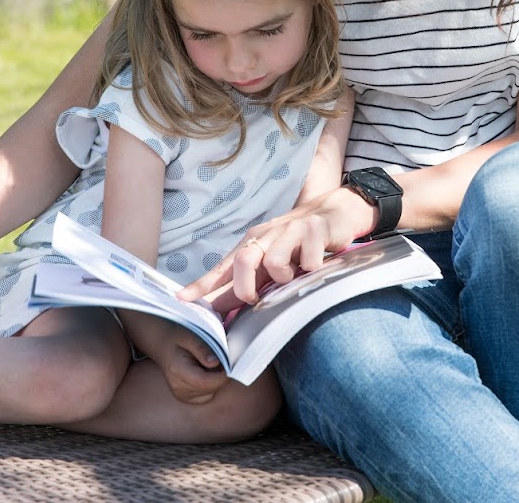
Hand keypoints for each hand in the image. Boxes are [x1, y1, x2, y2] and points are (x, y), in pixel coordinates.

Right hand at [118, 312, 227, 403]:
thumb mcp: (189, 335)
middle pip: (211, 388)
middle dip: (220, 374)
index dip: (223, 374)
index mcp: (178, 372)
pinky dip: (210, 384)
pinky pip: (206, 395)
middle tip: (217, 357)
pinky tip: (203, 371)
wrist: (161, 343)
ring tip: (206, 362)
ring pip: (211, 392)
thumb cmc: (176, 336)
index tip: (229, 360)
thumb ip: (203, 349)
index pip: (207, 382)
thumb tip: (215, 363)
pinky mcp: (185, 398)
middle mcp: (178, 388)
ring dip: (215, 379)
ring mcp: (181, 395)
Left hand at [179, 185, 376, 306]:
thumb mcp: (270, 260)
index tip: (182, 299)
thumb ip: (248, 281)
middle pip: (243, 261)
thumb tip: (218, 306)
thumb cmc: (299, 241)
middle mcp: (267, 234)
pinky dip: (311, 268)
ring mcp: (291, 231)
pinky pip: (308, 261)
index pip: (223, 267)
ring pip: (274, 261)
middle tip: (254, 299)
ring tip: (295, 274)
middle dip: (244, 287)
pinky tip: (317, 264)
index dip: (202, 284)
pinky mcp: (315, 231)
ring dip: (284, 276)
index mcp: (252, 242)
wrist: (336, 212)